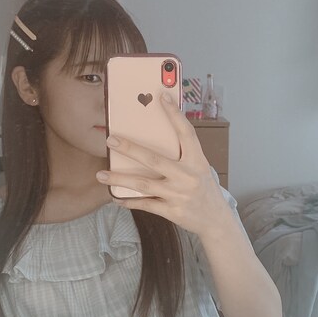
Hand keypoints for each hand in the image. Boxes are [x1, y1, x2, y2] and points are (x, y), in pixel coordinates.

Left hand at [96, 93, 232, 238]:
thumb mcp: (199, 168)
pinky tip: (115, 197)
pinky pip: (146, 204)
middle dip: (130, 148)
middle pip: (154, 159)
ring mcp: (179, 194)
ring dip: (120, 178)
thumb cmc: (204, 188)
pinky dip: (129, 201)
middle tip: (110, 139)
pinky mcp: (172, 211)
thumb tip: (156, 136)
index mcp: (197, 160)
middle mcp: (188, 176)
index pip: (186, 132)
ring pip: (144, 184)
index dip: (175, 114)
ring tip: (101, 174)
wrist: (216, 220)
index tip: (162, 96)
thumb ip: (182, 154)